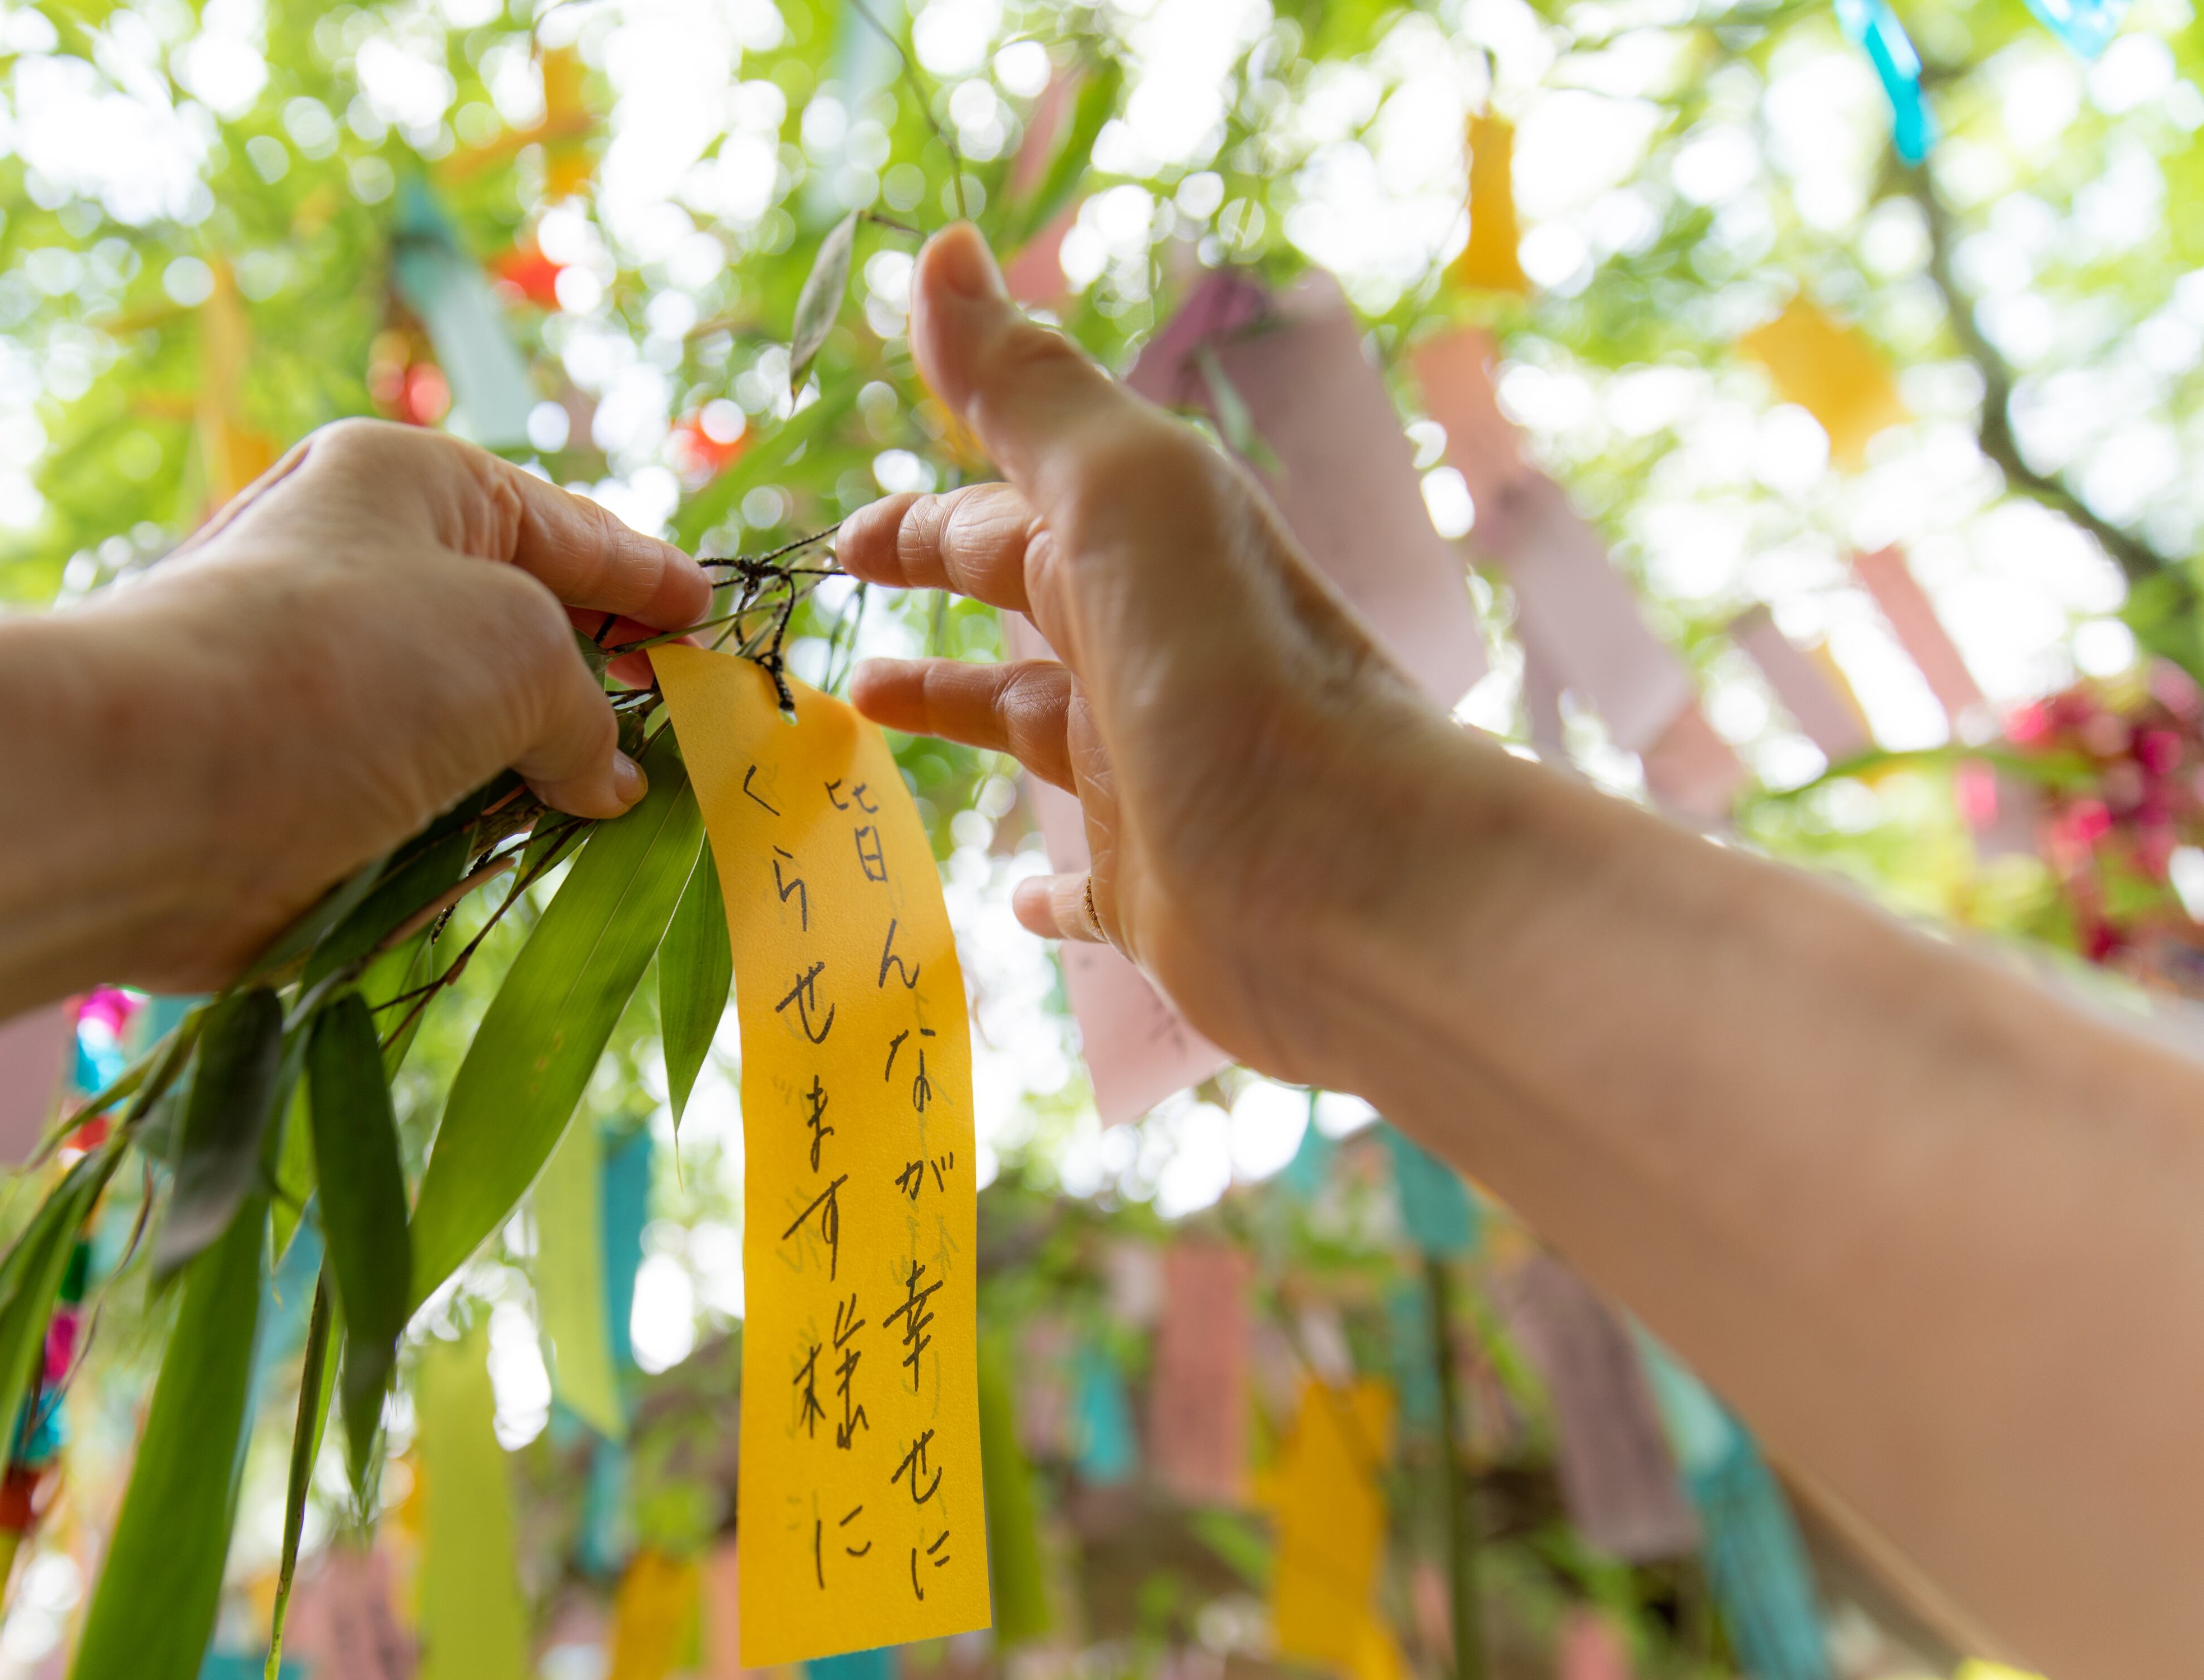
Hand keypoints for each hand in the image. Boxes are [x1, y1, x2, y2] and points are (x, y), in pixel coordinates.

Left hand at [77, 420, 710, 986]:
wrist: (147, 792)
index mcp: (407, 488)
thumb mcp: (519, 651)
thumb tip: (604, 780)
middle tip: (677, 728)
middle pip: (515, 635)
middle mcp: (358, 576)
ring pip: (472, 740)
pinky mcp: (300, 799)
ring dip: (529, 784)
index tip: (709, 617)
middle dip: (596, 688)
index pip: (562, 528)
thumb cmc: (343, 671)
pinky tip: (498, 865)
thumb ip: (588, 711)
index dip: (644, 575)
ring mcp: (327, 695)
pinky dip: (460, 848)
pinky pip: (417, 820)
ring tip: (602, 812)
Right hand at [836, 226, 1495, 1083]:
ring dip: (960, 709)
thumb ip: (1029, 391)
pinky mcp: (1157, 897)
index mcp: (1136, 556)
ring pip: (1033, 729)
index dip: (923, 513)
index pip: (1010, 512)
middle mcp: (1144, 657)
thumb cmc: (1238, 675)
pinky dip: (1044, 890)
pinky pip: (1086, 887)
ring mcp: (1148, 780)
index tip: (845, 532)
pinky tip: (1013, 902)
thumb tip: (940, 252)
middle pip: (1024, 601)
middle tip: (844, 590)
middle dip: (941, 579)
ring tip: (864, 710)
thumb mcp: (1125, 498)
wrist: (1361, 880)